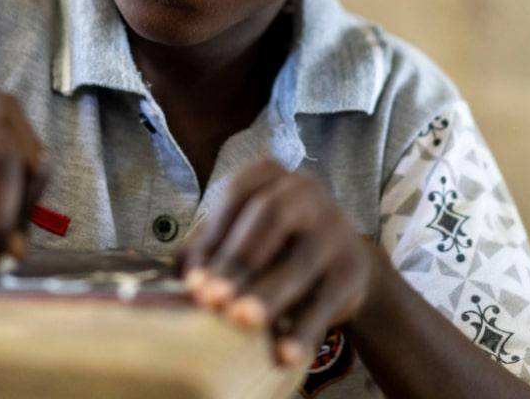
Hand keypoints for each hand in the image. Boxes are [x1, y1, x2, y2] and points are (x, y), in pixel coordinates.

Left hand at [180, 157, 374, 365]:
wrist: (339, 258)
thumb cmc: (273, 241)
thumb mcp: (241, 231)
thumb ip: (209, 244)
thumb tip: (177, 270)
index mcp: (271, 174)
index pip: (238, 194)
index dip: (213, 234)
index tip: (193, 278)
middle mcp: (306, 191)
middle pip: (270, 218)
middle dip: (238, 260)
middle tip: (211, 299)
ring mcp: (334, 228)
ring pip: (299, 261)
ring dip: (267, 293)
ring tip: (241, 321)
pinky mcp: (352, 269)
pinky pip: (326, 301)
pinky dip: (303, 330)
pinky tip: (282, 354)